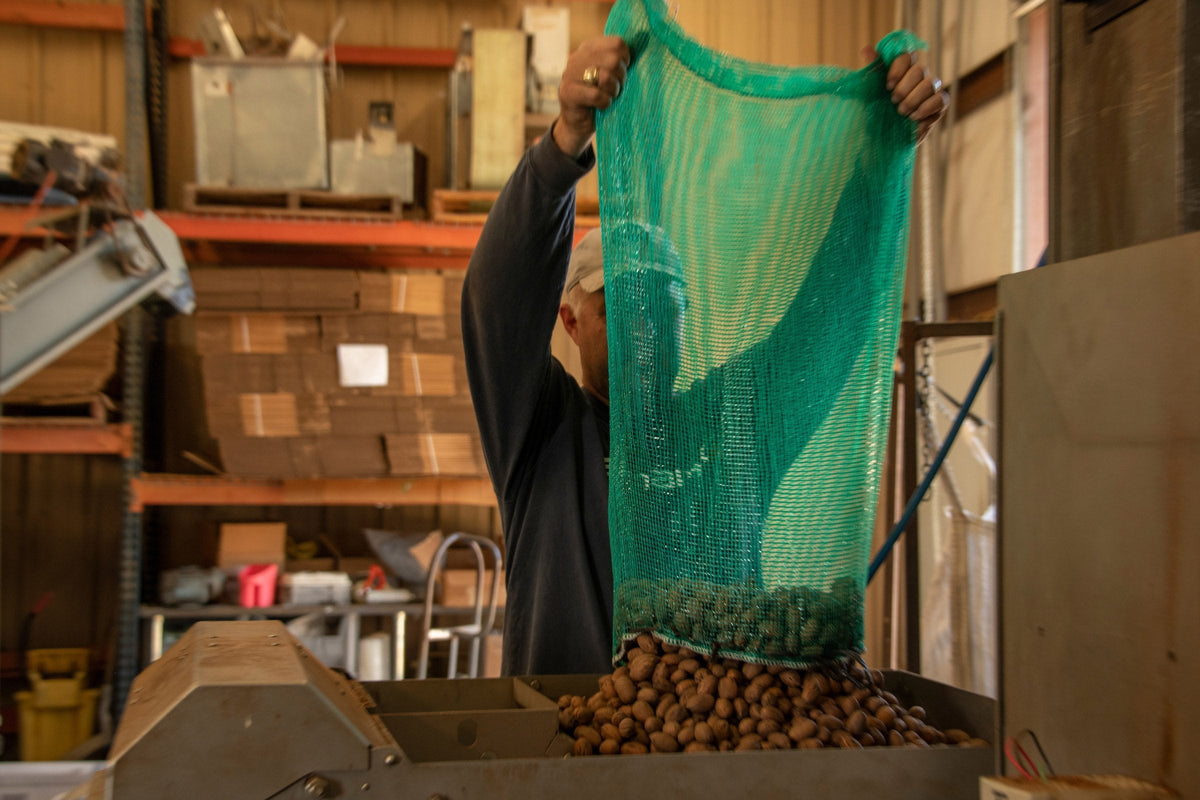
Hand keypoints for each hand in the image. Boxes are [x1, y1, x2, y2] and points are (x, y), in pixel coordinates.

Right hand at [553, 36, 630, 157]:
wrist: (578, 125)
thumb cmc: (600, 98)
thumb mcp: (610, 74)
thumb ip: (620, 60)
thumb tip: (643, 42)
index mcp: (589, 48)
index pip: (617, 43)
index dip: (626, 61)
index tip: (621, 74)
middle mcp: (578, 57)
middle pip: (614, 59)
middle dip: (620, 77)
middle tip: (615, 89)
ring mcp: (570, 74)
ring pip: (605, 75)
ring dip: (613, 91)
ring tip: (608, 96)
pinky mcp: (567, 92)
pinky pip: (597, 95)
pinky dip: (605, 103)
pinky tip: (601, 106)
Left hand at [866, 47, 948, 142]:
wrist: (887, 137)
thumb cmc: (879, 112)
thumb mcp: (871, 92)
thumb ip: (873, 71)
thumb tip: (865, 49)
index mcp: (904, 68)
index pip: (907, 55)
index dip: (898, 69)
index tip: (887, 86)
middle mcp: (920, 75)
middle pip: (919, 70)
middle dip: (904, 89)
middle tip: (893, 102)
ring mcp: (933, 88)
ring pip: (930, 84)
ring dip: (913, 100)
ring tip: (902, 112)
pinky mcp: (941, 103)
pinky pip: (940, 99)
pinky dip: (925, 109)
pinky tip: (914, 118)